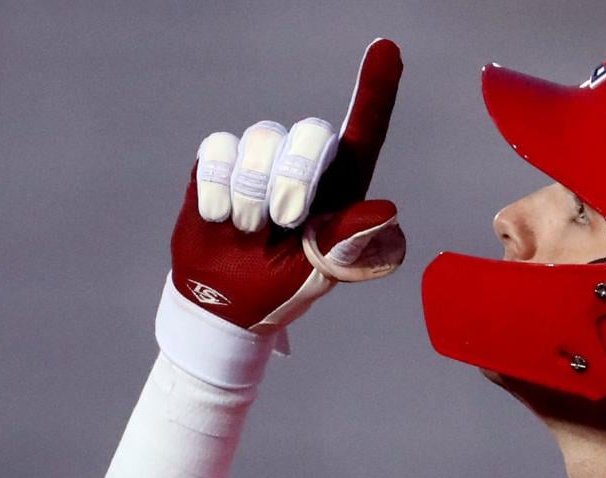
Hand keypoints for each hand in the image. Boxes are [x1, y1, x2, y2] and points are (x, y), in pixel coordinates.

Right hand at [171, 38, 405, 332]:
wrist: (228, 300)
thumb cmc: (288, 283)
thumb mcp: (325, 270)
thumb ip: (353, 240)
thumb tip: (386, 209)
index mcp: (343, 183)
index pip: (366, 129)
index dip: (376, 89)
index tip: (387, 48)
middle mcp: (306, 159)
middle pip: (312, 132)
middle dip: (296, 181)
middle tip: (286, 223)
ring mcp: (263, 154)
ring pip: (261, 141)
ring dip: (253, 199)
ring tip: (252, 231)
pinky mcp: (220, 158)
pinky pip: (218, 152)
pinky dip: (219, 194)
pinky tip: (222, 218)